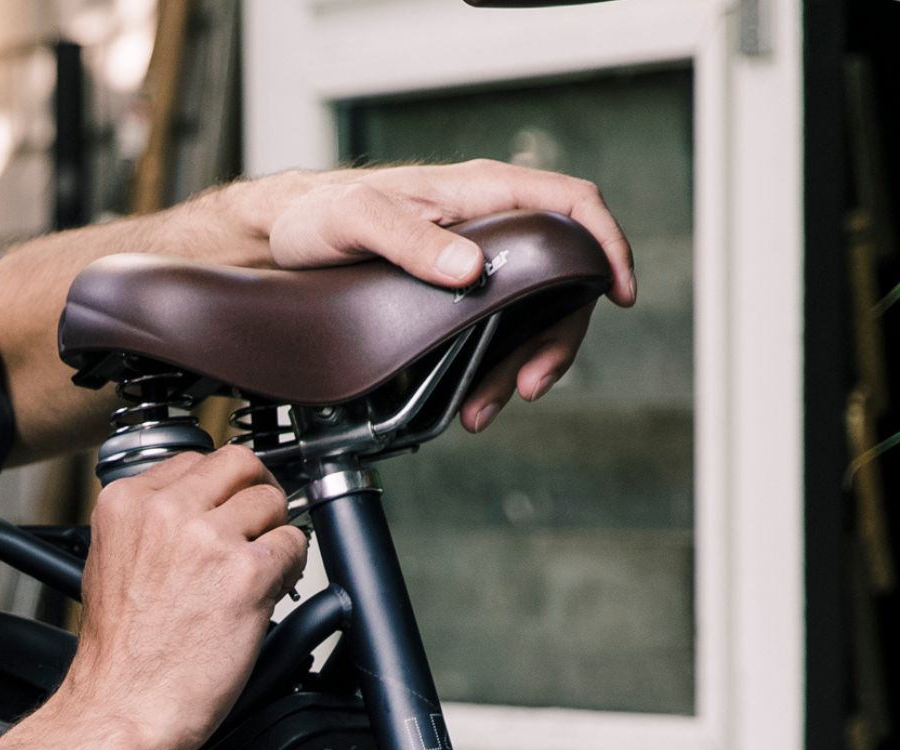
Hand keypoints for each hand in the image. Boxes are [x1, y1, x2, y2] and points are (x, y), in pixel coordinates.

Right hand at [60, 446, 309, 749]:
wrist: (121, 707)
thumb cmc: (119, 655)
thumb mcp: (110, 564)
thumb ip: (150, 525)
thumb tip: (197, 510)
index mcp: (127, 503)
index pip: (196, 459)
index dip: (220, 488)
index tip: (227, 510)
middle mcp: (166, 511)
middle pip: (240, 463)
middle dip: (255, 494)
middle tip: (258, 527)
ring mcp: (208, 539)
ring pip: (272, 501)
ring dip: (273, 535)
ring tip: (256, 572)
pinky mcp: (247, 572)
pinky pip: (294, 544)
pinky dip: (291, 569)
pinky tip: (267, 593)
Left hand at [225, 161, 638, 432]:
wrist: (281, 236)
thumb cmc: (317, 214)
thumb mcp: (355, 221)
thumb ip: (411, 240)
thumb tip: (472, 269)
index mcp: (478, 191)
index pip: (570, 202)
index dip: (607, 243)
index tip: (619, 290)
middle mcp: (489, 221)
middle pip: (562, 275)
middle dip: (557, 335)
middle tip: (529, 384)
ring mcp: (479, 255)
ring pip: (533, 311)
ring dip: (521, 362)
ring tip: (484, 407)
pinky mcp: (460, 289)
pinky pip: (499, 326)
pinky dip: (494, 365)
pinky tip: (473, 396)